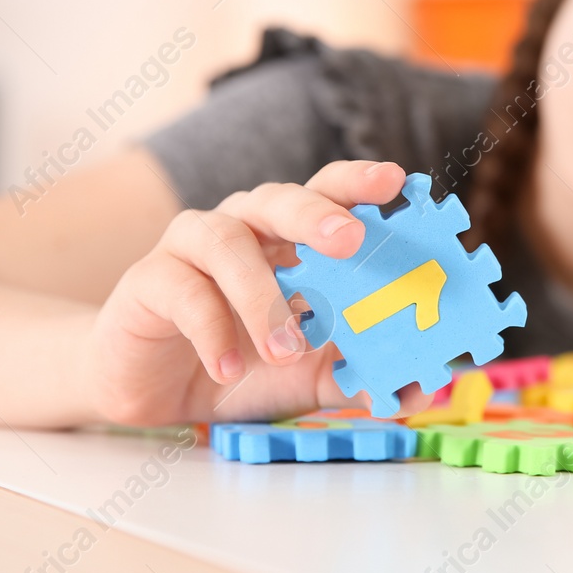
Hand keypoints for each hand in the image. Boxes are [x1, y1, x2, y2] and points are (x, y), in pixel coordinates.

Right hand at [81, 160, 431, 425]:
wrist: (154, 392)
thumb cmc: (239, 364)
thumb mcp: (309, 374)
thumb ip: (361, 375)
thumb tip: (424, 390)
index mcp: (287, 237)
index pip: (327, 194)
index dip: (358, 182)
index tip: (397, 180)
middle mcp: (242, 227)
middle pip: (278, 198)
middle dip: (316, 214)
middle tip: (349, 240)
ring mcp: (191, 247)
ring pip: (227, 243)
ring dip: (262, 295)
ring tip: (287, 347)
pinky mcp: (148, 280)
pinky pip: (184, 293)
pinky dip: (212, 330)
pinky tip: (228, 368)